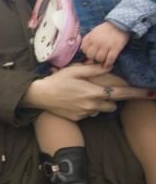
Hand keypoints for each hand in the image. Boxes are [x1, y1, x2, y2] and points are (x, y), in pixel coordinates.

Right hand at [23, 63, 150, 119]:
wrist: (39, 96)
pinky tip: (74, 101)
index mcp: (94, 92)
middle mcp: (93, 105)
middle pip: (112, 105)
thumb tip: (109, 66)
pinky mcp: (78, 118)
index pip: (122, 94)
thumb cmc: (57, 80)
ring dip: (98, 104)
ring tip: (83, 95)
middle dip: (110, 99)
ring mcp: (85, 113)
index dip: (138, 93)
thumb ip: (93, 69)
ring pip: (101, 110)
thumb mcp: (75, 70)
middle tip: (99, 91)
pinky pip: (89, 114)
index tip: (152, 93)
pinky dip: (86, 108)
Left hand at [81, 22, 129, 68]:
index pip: (84, 49)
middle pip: (91, 55)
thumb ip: (88, 41)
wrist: (120, 24)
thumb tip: (82, 52)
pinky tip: (108, 65)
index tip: (91, 52)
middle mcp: (97, 41)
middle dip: (93, 57)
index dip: (87, 52)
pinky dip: (108, 63)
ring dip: (101, 60)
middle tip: (97, 56)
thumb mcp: (94, 32)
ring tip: (103, 59)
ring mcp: (106, 45)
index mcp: (91, 37)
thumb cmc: (106, 29)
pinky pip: (110, 59)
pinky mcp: (116, 48)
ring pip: (99, 58)